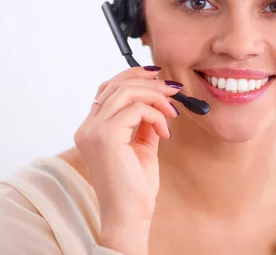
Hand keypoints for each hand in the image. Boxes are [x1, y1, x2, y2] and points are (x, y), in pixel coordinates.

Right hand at [74, 66, 181, 253]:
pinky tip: (165, 132)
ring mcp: (93, 131)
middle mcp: (87, 127)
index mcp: (92, 129)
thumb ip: (145, 123)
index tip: (157, 75)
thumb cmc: (135, 186)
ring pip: (126, 92)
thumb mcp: (142, 146)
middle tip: (174, 90)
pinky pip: (137, 109)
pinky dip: (156, 116)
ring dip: (155, 96)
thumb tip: (159, 101)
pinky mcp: (105, 136)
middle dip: (149, 82)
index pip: (107, 89)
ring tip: (172, 112)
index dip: (132, 76)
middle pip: (116, 85)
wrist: (130, 214)